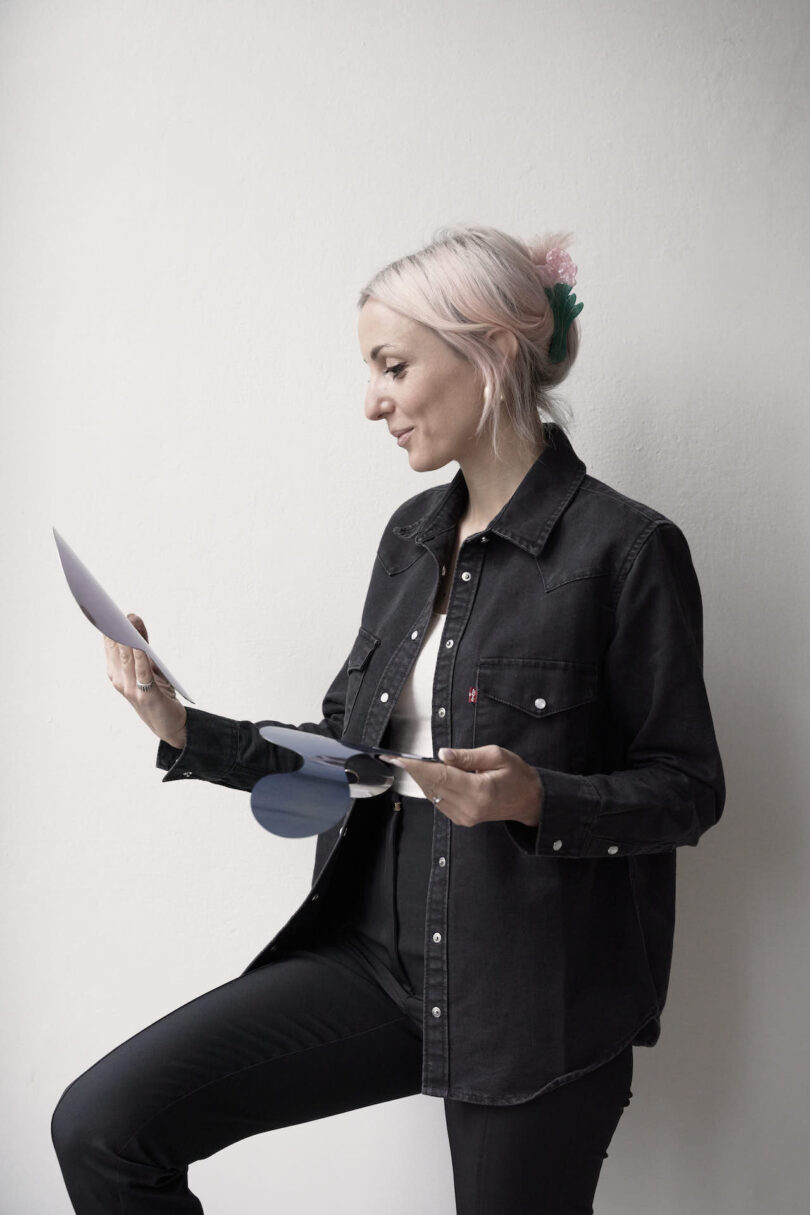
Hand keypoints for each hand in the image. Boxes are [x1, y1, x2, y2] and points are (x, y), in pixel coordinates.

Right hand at [104, 614, 187, 749]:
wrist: (167, 724)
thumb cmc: (157, 692)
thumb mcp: (148, 665)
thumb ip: (141, 644)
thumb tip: (133, 619)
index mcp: (116, 673)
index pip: (110, 646)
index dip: (108, 628)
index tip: (105, 609)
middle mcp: (120, 681)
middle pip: (117, 651)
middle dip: (117, 629)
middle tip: (117, 611)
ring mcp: (131, 690)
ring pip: (127, 660)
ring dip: (129, 639)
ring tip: (130, 621)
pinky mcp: (147, 696)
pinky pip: (143, 673)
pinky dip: (141, 658)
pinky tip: (142, 645)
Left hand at [380, 744, 542, 829]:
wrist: (529, 801)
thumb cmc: (516, 775)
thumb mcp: (497, 756)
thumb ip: (467, 756)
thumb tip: (442, 755)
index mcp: (479, 792)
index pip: (440, 776)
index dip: (417, 767)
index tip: (399, 758)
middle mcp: (468, 808)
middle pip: (432, 787)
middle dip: (414, 771)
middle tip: (397, 758)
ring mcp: (464, 817)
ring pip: (432, 795)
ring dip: (421, 779)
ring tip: (412, 763)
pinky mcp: (461, 819)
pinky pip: (439, 801)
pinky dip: (431, 787)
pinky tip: (429, 775)